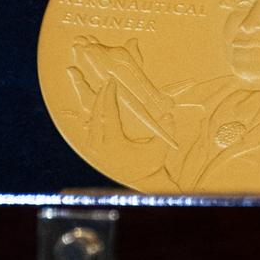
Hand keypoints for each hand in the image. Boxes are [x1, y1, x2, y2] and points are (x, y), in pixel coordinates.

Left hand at [65, 37, 178, 179]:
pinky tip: (95, 97)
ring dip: (92, 99)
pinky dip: (92, 109)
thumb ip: (165, 132)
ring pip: (90, 118)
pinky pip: (89, 124)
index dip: (109, 96)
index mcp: (114, 145)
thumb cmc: (150, 163)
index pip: (109, 115)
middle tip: (105, 79)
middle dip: (99, 94)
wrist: (138, 179)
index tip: (112, 82)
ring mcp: (92, 148)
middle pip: (96, 114)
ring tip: (96, 84)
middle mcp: (100, 147)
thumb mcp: (159, 150)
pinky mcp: (90, 147)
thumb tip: (170, 116)